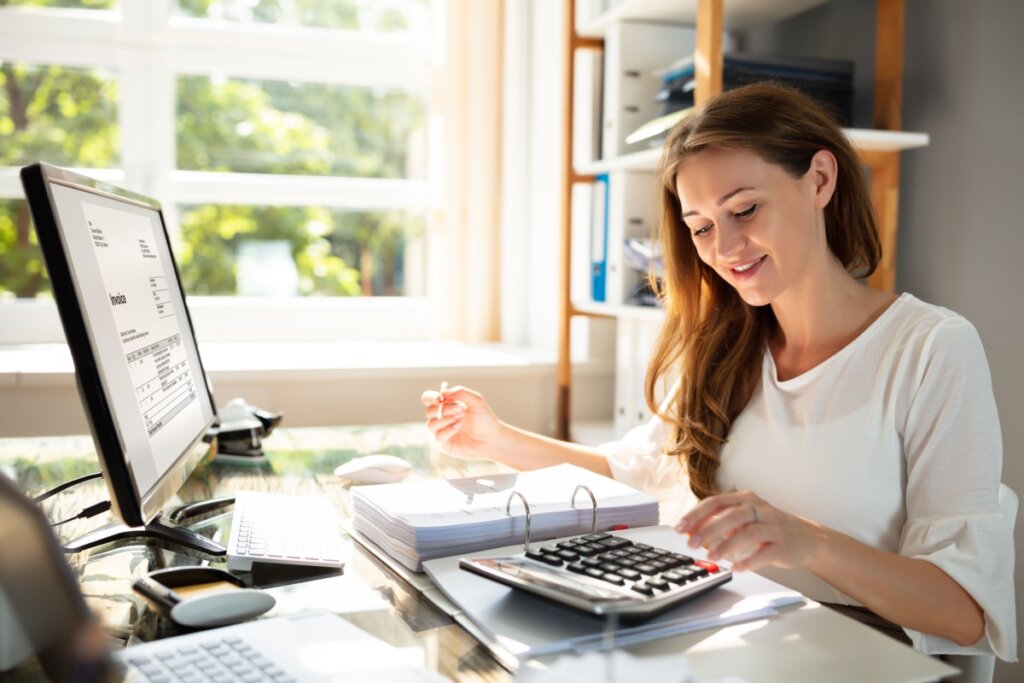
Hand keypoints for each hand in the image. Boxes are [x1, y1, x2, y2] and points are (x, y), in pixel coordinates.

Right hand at [420, 384, 503, 460]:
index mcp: (445, 405)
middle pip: (428, 411)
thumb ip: (461, 393)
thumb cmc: (484, 419)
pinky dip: (448, 430)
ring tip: (461, 418)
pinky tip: (459, 427)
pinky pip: (438, 436)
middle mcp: (440, 418)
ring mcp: (441, 432)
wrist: (492, 438)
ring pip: (431, 424)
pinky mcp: (444, 444)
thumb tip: (443, 391)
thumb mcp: (476, 401)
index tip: (440, 398)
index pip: (428, 399)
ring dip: (445, 420)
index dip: (430, 397)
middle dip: (444, 409)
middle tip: (460, 409)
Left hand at [674, 490, 821, 571]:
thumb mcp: (742, 519)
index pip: (716, 502)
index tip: (680, 527)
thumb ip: (718, 523)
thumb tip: (690, 532)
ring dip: (727, 545)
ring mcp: (773, 527)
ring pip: (749, 532)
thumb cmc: (767, 527)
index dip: (696, 514)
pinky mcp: (784, 545)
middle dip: (709, 529)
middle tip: (691, 543)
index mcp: (745, 499)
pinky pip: (765, 552)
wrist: (805, 537)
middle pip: (732, 514)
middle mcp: (760, 509)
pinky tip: (736, 567)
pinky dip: (749, 560)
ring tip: (711, 556)